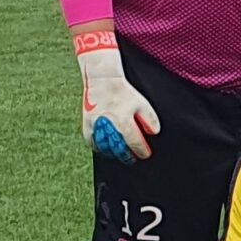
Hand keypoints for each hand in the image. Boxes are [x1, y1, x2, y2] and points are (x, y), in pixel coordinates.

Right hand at [76, 41, 159, 161]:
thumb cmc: (124, 93)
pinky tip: (104, 148)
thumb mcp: (143, 104)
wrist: (103, 82)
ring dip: (112, 153)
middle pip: (118, 149)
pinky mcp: (86, 124)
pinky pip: (91, 141)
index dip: (141, 151)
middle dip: (126, 156)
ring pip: (104, 147)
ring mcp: (96, 126)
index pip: (134, 143)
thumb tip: (154, 133)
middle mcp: (109, 126)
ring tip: (118, 154)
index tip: (145, 155)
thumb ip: (150, 120)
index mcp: (124, 122)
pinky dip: (98, 147)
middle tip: (131, 159)